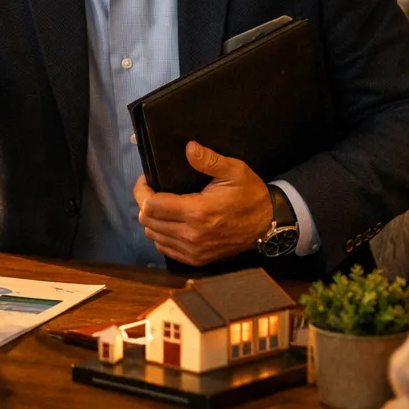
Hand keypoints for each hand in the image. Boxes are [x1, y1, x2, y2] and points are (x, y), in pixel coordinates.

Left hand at [133, 141, 272, 264]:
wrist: (267, 224)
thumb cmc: (250, 195)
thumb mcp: (234, 171)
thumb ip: (209, 160)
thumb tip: (189, 148)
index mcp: (197, 212)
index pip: (151, 206)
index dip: (142, 191)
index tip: (147, 180)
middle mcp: (191, 235)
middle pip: (147, 221)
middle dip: (144, 203)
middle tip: (151, 191)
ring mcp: (193, 250)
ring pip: (153, 236)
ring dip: (151, 220)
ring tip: (160, 205)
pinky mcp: (196, 259)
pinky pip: (165, 248)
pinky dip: (160, 235)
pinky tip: (168, 222)